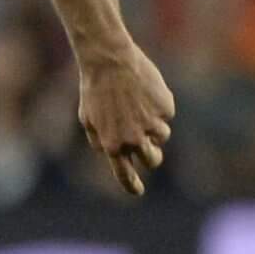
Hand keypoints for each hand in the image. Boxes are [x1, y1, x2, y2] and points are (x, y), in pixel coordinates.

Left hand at [76, 40, 174, 195]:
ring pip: (162, 137)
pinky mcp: (166, 110)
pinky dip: (158, 107)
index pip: (124, 173)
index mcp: (112, 144)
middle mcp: (133, 139)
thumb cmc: (94, 90)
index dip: (132, 184)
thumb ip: (100, 140)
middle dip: (152, 157)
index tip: (137, 191)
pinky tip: (144, 92)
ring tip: (138, 107)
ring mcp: (152, 125)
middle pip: (153, 161)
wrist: (110, 62)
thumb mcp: (88, 119)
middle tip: (149, 147)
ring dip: (154, 128)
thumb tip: (112, 154)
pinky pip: (166, 115)